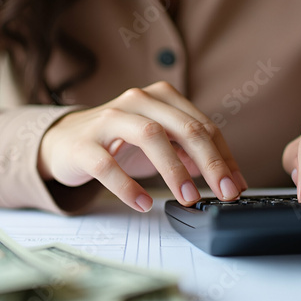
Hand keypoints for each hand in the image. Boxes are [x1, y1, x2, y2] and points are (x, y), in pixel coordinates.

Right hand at [38, 81, 246, 211]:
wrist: (63, 141)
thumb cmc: (117, 141)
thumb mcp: (158, 141)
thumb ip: (188, 150)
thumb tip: (223, 173)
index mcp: (160, 97)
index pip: (202, 125)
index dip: (224, 157)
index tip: (237, 184)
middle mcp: (136, 101)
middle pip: (183, 127)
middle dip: (210, 162)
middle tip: (224, 192)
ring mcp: (108, 120)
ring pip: (150, 136)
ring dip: (175, 170)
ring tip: (189, 198)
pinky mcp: (84, 144)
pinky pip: (108, 165)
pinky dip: (128, 187)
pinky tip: (144, 203)